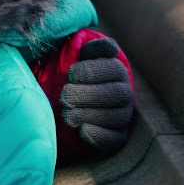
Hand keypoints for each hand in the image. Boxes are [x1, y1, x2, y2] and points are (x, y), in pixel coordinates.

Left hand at [60, 37, 133, 153]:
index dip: (92, 71)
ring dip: (89, 114)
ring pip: (116, 116)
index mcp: (114, 69)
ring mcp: (122, 114)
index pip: (112, 69)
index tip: (69, 74)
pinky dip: (99, 136)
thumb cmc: (67, 75)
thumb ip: (85, 46)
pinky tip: (82, 131)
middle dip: (88, 95)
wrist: (60, 100)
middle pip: (116, 93)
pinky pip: (115, 139)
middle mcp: (123, 91)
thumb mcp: (72, 56)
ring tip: (66, 115)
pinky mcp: (117, 136)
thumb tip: (108, 46)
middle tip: (64, 97)